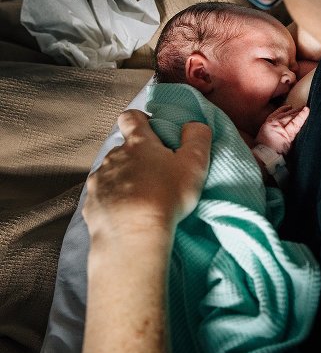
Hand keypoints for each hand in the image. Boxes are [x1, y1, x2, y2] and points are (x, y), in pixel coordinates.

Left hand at [83, 109, 211, 237]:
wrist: (132, 235)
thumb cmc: (166, 197)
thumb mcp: (194, 164)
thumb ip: (197, 138)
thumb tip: (193, 125)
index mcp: (138, 143)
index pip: (131, 117)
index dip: (141, 120)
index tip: (153, 132)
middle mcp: (114, 156)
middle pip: (123, 148)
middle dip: (138, 157)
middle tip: (157, 174)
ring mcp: (100, 179)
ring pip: (113, 172)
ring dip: (126, 179)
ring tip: (143, 198)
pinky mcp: (91, 202)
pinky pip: (104, 196)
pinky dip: (115, 201)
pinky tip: (129, 214)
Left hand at [255, 105, 309, 154]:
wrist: (264, 157)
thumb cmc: (278, 155)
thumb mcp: (291, 148)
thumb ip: (296, 137)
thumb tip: (302, 128)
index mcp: (285, 135)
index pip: (295, 123)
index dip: (302, 116)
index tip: (307, 110)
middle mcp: (277, 127)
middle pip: (290, 116)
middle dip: (298, 111)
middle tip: (305, 107)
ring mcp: (271, 124)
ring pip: (284, 114)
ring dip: (292, 110)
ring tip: (300, 107)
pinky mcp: (267, 123)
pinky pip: (276, 113)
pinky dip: (282, 109)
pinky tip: (289, 107)